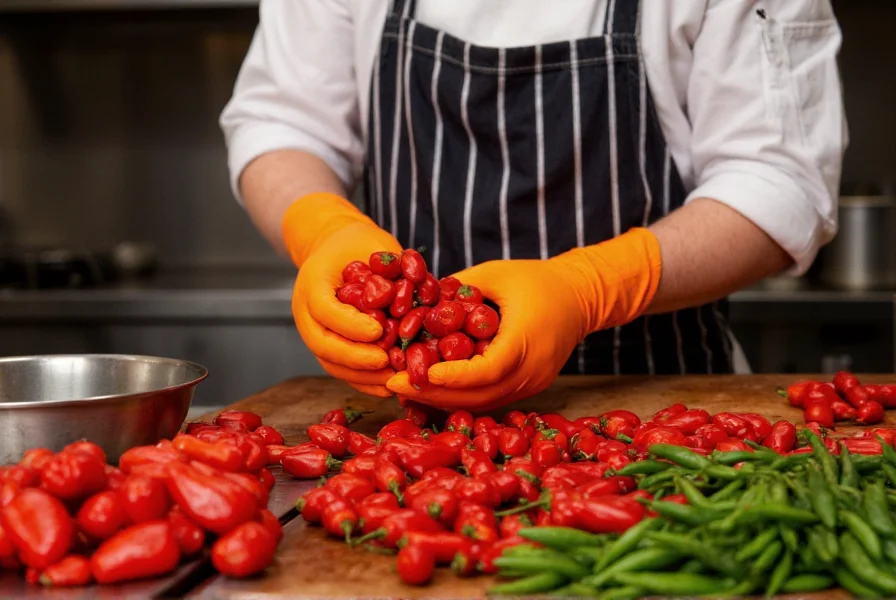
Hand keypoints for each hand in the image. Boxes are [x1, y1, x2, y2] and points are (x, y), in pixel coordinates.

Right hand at [283, 193, 401, 396]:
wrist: (337, 251)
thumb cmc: (359, 246)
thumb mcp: (375, 244)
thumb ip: (393, 265)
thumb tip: (423, 286)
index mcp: (312, 282)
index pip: (324, 309)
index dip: (350, 324)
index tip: (378, 332)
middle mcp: (305, 312)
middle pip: (322, 345)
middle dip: (355, 358)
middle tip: (386, 363)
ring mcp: (313, 332)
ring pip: (330, 363)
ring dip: (361, 376)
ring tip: (391, 380)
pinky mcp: (327, 348)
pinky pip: (341, 370)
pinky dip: (363, 382)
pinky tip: (387, 387)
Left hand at [385, 228, 662, 408]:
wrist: (581, 297)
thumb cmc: (537, 279)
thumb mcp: (496, 274)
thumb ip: (458, 288)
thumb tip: (414, 298)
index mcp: (528, 339)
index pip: (488, 369)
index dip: (451, 376)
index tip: (417, 373)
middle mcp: (534, 370)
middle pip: (481, 395)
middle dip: (434, 394)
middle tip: (394, 385)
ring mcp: (534, 384)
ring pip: (483, 403)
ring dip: (443, 400)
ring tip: (404, 390)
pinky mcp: (529, 388)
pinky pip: (490, 399)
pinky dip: (460, 397)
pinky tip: (429, 390)